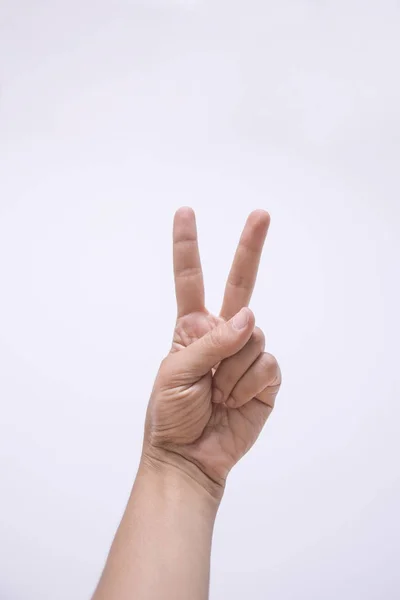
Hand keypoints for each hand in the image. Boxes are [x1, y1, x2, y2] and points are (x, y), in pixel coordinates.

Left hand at [142, 207, 280, 496]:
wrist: (189, 457)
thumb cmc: (171, 415)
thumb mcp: (176, 372)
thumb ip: (211, 340)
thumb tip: (250, 315)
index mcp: (192, 327)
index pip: (190, 279)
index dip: (187, 246)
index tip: (185, 212)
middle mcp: (222, 333)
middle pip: (240, 284)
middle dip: (250, 248)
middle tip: (261, 214)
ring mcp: (245, 353)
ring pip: (253, 336)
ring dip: (232, 370)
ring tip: (217, 394)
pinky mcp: (265, 377)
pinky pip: (266, 364)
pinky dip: (248, 385)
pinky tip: (235, 401)